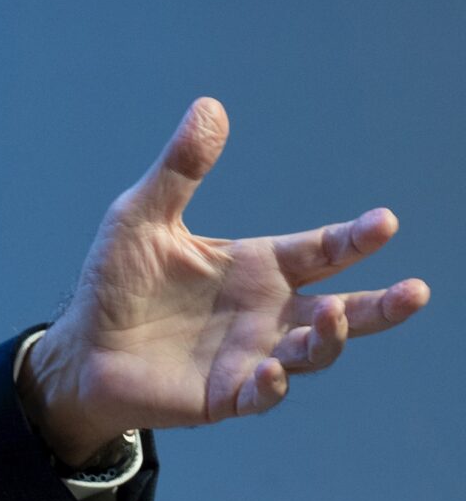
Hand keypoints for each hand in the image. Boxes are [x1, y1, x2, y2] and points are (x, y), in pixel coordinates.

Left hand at [20, 97, 429, 464]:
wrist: (83, 347)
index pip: (320, 250)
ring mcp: (252, 355)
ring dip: (329, 339)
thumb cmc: (118, 281)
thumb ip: (181, 169)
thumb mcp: (142, 216)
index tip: (385, 222)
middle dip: (382, 305)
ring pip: (313, 353)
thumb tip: (210, 106)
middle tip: (416, 291)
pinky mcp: (226, 395)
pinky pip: (261, 395)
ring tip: (332, 315)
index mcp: (257, 267)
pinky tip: (270, 371)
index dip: (353, 238)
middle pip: (342, 309)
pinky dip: (272, 386)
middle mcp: (267, 312)